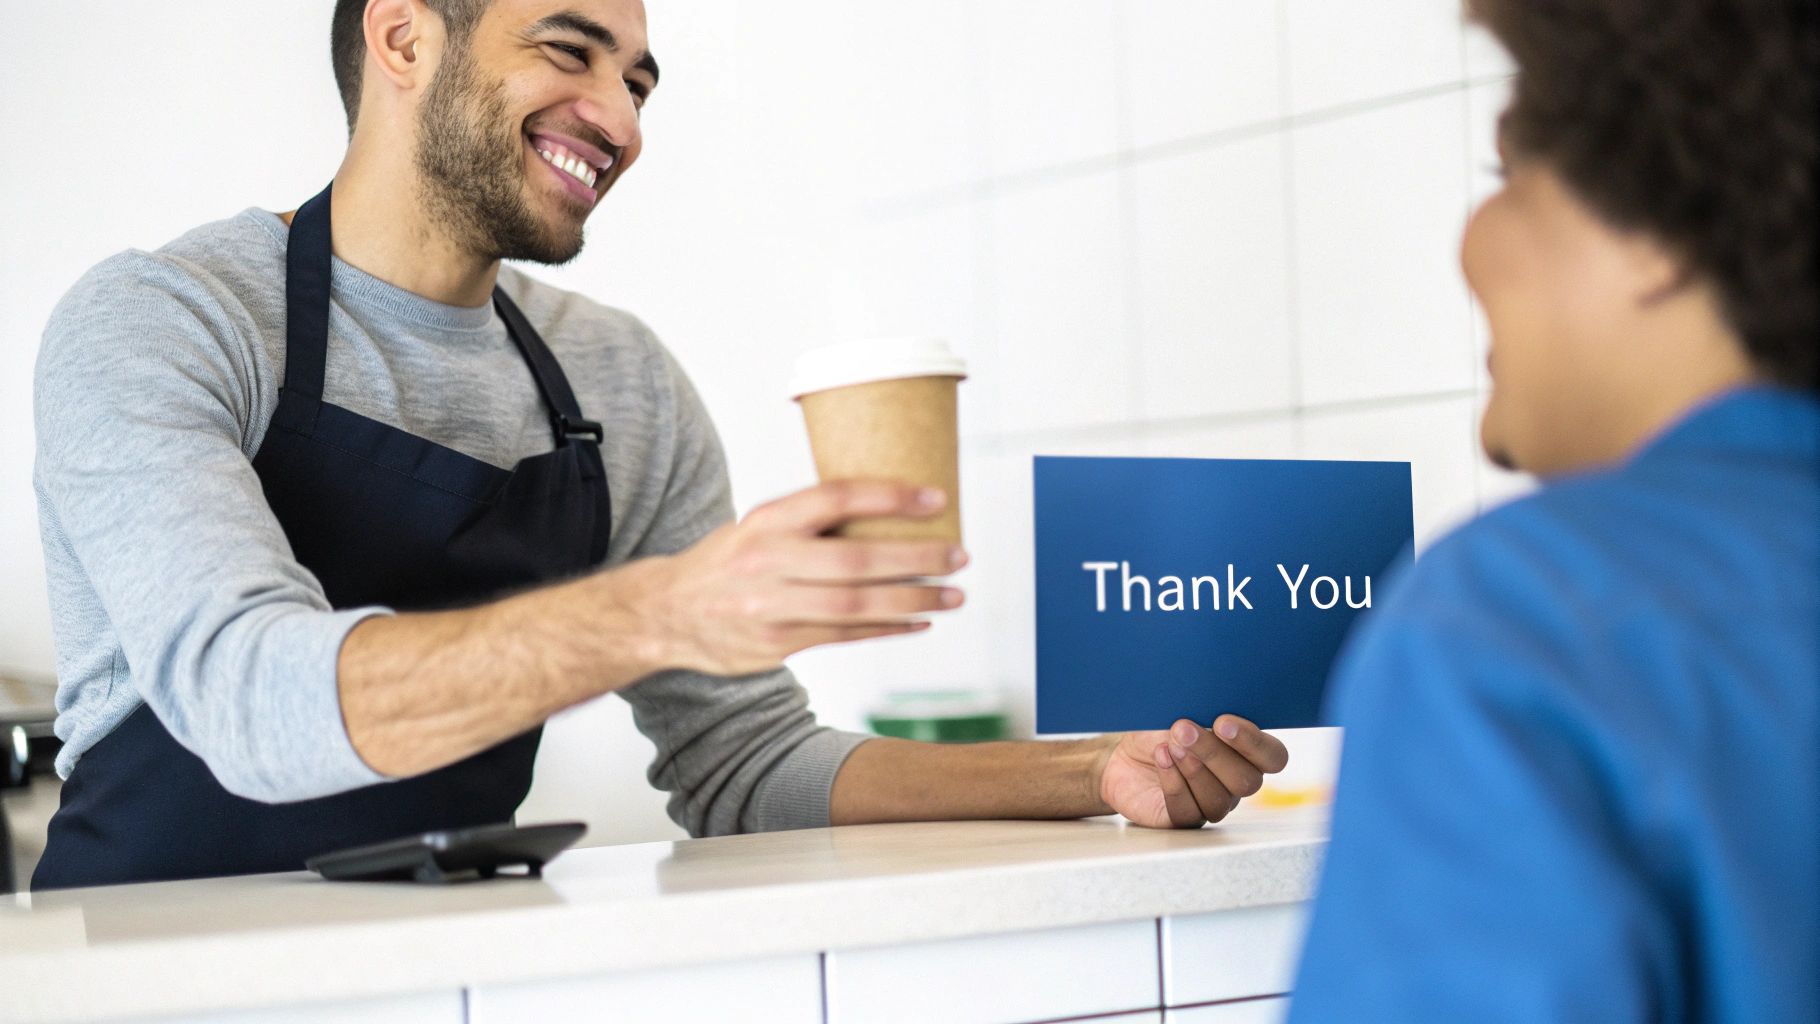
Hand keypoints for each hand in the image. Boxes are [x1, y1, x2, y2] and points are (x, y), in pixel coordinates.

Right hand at [632, 480, 967, 675]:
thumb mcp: (757, 526)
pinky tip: (920, 622)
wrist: (665, 613)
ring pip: (857, 605)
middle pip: (857, 560)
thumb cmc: (726, 563)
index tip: (935, 498)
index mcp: (766, 521)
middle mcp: (768, 561)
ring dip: (913, 601)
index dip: (890, 496)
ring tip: (953, 595)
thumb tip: (888, 512)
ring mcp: (772, 607)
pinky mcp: (778, 644)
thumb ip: (810, 523)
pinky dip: (888, 629)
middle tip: (958, 555)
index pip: (835, 498)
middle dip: (917, 559)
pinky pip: (845, 636)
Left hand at [1095, 715, 1289, 827]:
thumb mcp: (1184, 712)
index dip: (1253, 743)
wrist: (1124, 754)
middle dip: (1214, 753)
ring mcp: (1212, 804)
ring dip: (1193, 769)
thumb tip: (1213, 704)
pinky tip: (1162, 760)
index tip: (1222, 722)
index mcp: (1246, 754)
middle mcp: (1235, 783)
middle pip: (1247, 781)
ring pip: (1219, 800)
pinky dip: (1174, 784)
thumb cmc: (1160, 730)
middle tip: (1183, 728)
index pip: (1273, 757)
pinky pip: (1189, 812)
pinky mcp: (1184, 819)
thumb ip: (1206, 711)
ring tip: (1169, 746)